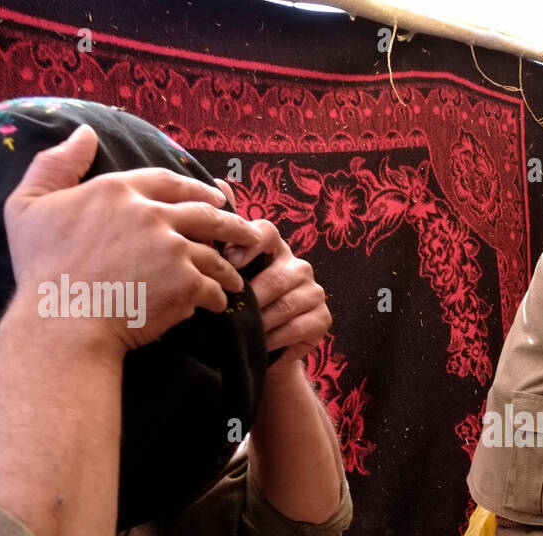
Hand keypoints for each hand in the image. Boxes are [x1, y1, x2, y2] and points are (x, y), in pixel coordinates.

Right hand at [4, 124, 256, 352]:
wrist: (62, 323)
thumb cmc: (40, 270)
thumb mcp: (29, 205)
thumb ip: (56, 164)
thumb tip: (85, 132)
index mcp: (117, 190)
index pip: (169, 181)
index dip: (196, 188)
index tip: (215, 196)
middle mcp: (151, 214)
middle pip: (205, 213)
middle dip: (231, 223)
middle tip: (246, 233)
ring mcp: (173, 249)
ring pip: (214, 254)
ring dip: (227, 267)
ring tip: (234, 279)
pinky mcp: (186, 283)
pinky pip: (213, 288)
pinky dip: (217, 297)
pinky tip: (217, 304)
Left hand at [215, 181, 330, 367]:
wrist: (258, 346)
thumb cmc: (238, 304)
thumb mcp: (224, 270)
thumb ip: (221, 232)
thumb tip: (220, 182)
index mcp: (273, 247)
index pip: (266, 232)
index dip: (248, 245)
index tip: (230, 263)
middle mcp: (297, 264)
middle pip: (278, 276)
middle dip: (253, 297)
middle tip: (231, 311)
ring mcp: (314, 291)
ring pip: (288, 303)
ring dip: (263, 321)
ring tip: (244, 332)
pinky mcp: (323, 318)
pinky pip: (301, 326)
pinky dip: (278, 338)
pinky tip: (262, 344)